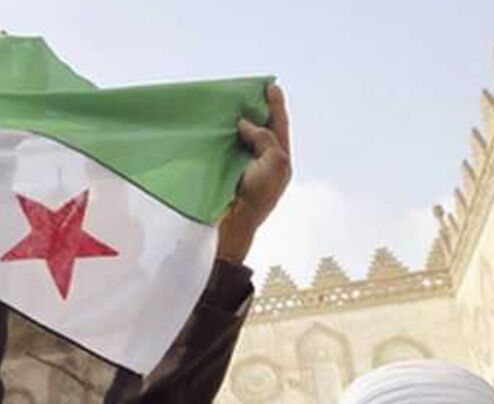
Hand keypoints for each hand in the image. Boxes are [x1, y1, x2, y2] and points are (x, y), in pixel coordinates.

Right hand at [216, 84, 291, 264]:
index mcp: (279, 161)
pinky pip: (223, 150)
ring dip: (236, 124)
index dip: (276, 106)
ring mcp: (241, 169)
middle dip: (255, 111)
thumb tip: (244, 124)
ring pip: (241, 140)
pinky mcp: (222, 174)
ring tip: (229, 105)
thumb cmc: (257, 196)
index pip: (279, 127)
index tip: (270, 85)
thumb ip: (264, 138)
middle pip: (260, 131)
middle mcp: (262, 163)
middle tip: (248, 92)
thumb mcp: (274, 162)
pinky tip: (214, 128)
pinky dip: (221, 137)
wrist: (230, 227)